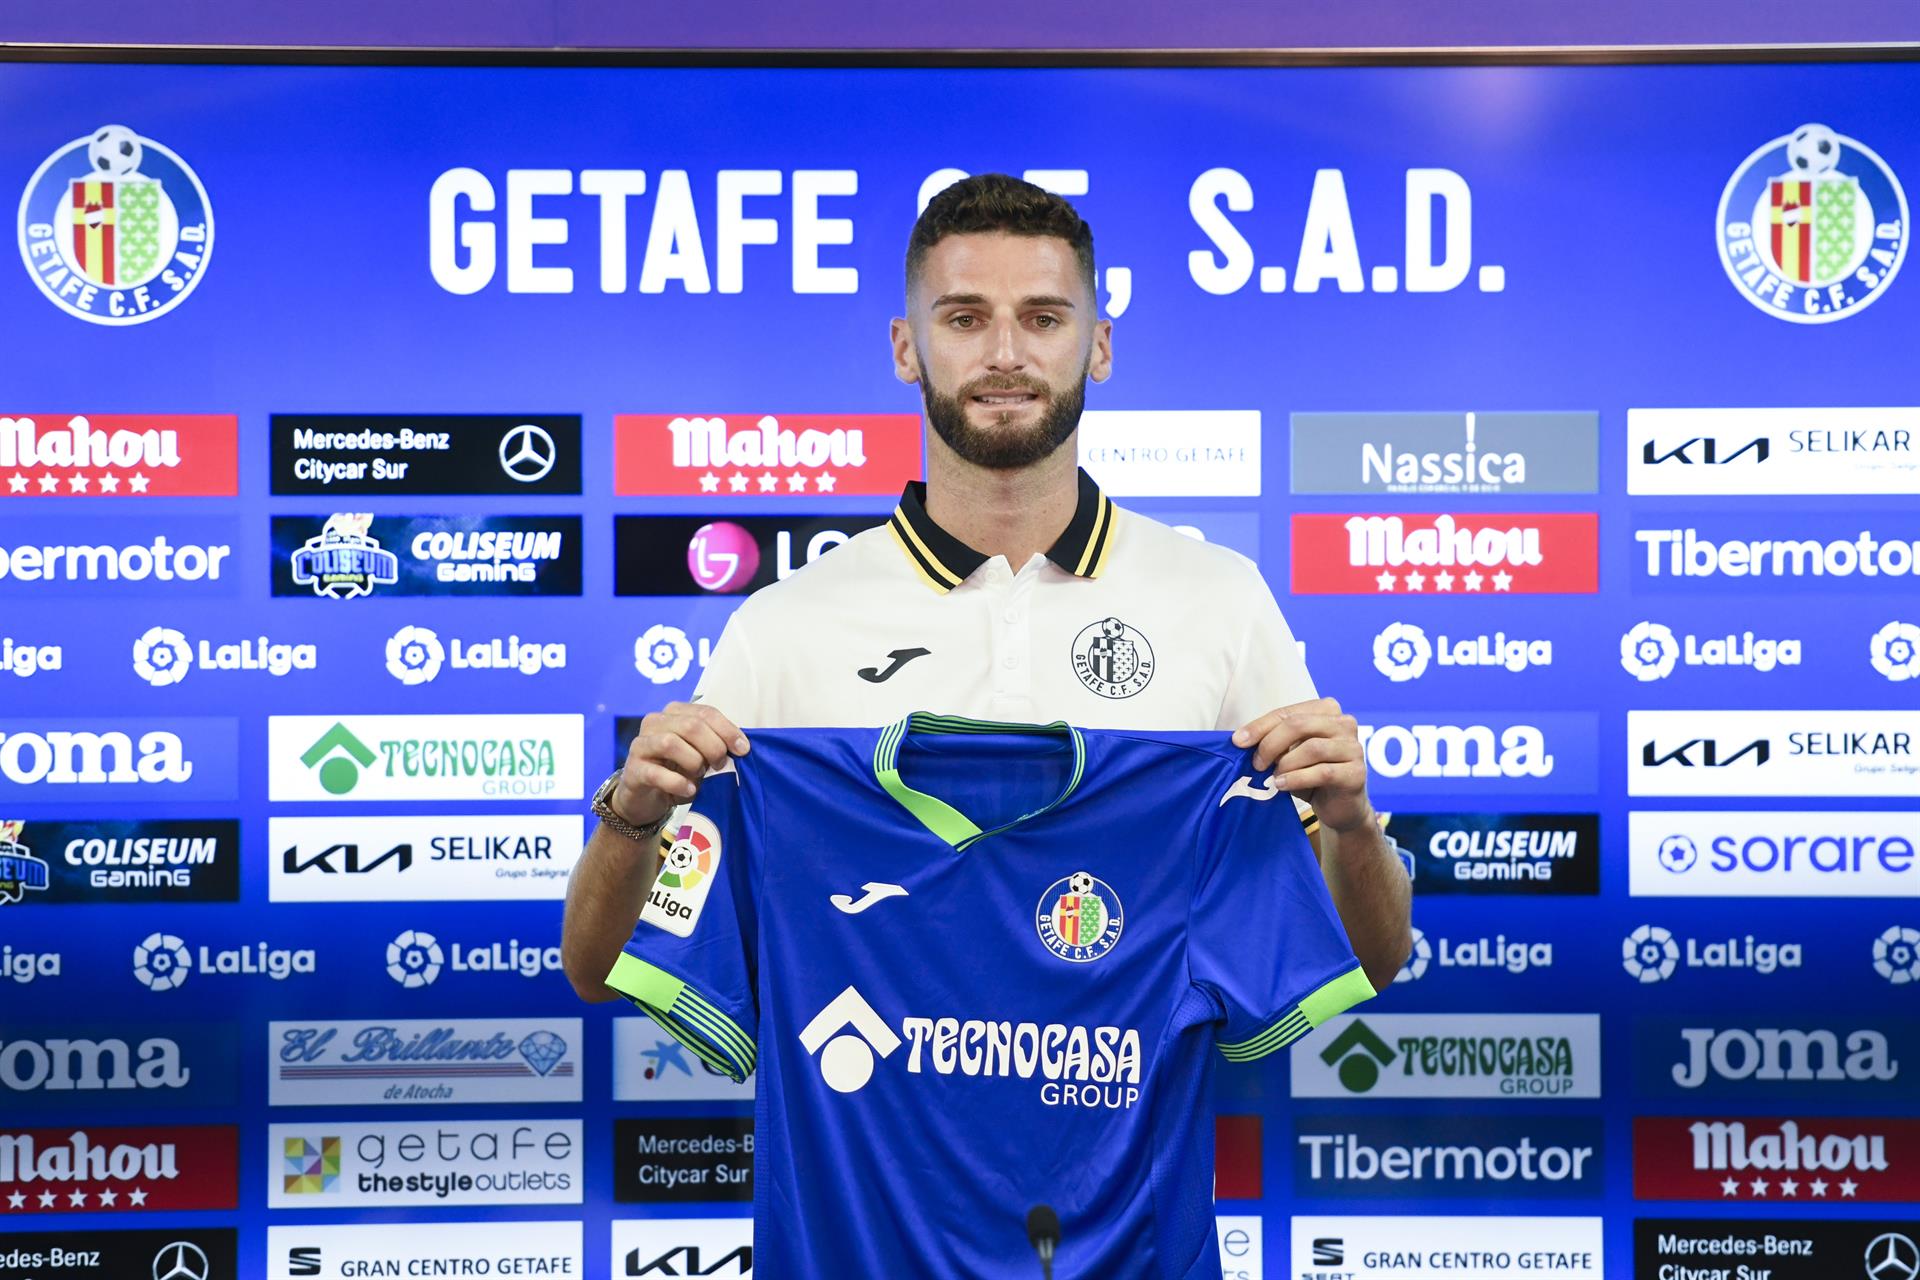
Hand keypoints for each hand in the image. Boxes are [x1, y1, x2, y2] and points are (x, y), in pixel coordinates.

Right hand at [613, 701, 748, 827]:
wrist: (646, 796)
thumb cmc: (676, 770)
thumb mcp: (700, 754)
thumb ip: (716, 745)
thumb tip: (741, 747)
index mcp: (674, 713)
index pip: (705, 713)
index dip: (727, 730)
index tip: (743, 749)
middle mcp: (655, 722)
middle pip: (691, 725)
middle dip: (713, 746)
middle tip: (720, 764)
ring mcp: (641, 744)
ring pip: (671, 743)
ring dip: (693, 762)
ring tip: (700, 775)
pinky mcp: (634, 769)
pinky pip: (657, 773)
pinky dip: (678, 783)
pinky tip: (689, 789)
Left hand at [1233, 696, 1373, 834]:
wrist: (1338, 807)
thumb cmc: (1311, 775)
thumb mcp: (1289, 754)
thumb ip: (1272, 741)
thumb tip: (1241, 739)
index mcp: (1327, 711)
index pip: (1288, 713)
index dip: (1260, 726)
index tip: (1238, 741)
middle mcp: (1344, 723)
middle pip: (1299, 725)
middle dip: (1270, 744)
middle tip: (1256, 763)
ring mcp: (1354, 747)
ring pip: (1312, 748)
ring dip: (1286, 764)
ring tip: (1273, 778)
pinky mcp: (1356, 773)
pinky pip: (1323, 772)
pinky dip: (1297, 779)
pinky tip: (1282, 785)